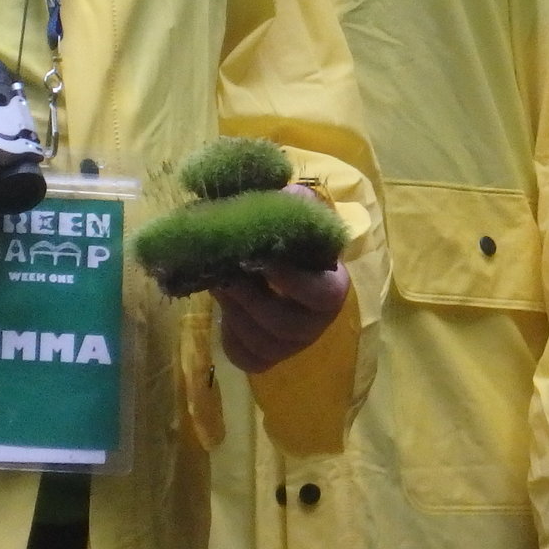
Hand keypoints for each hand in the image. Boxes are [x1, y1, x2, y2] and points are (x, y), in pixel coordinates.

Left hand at [210, 185, 350, 371]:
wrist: (275, 270)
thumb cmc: (289, 241)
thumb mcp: (295, 217)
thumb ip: (294, 204)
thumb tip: (288, 192)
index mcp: (332, 287)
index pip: (321, 294)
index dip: (291, 281)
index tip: (263, 258)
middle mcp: (316, 323)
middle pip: (284, 324)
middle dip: (250, 298)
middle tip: (225, 271)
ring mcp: (291, 346)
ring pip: (261, 342)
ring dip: (233, 312)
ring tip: (215, 282)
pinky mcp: (265, 357)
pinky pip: (244, 355)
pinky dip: (227, 333)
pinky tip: (223, 305)